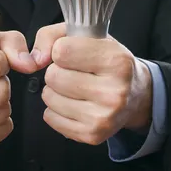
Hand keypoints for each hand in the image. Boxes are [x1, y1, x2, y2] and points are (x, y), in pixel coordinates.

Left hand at [31, 23, 152, 144]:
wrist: (136, 94)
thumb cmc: (106, 60)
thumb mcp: (87, 35)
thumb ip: (52, 36)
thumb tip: (35, 59)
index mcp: (116, 61)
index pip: (62, 51)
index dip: (61, 49)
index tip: (72, 52)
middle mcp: (114, 92)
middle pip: (53, 76)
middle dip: (56, 71)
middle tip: (73, 72)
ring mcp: (103, 117)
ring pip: (49, 97)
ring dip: (55, 90)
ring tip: (74, 87)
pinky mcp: (92, 135)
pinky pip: (50, 118)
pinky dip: (55, 109)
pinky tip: (73, 103)